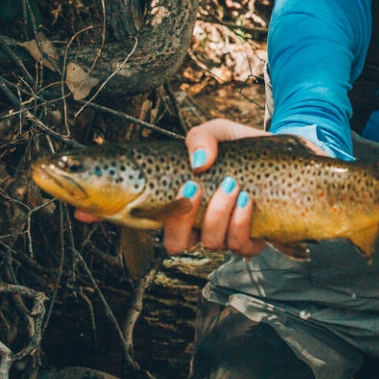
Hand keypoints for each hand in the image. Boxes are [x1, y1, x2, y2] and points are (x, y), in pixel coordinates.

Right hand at [75, 119, 264, 252]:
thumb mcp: (218, 130)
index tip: (84, 209)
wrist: (293, 156)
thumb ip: (200, 137)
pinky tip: (248, 200)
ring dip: (217, 215)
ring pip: (206, 244)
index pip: (133, 214)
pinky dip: (242, 224)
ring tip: (234, 186)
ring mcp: (223, 234)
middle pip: (171, 243)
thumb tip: (192, 162)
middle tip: (192, 189)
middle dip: (179, 220)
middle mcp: (195, 224)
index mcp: (175, 200)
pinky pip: (240, 247)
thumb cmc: (247, 147)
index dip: (104, 215)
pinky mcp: (253, 240)